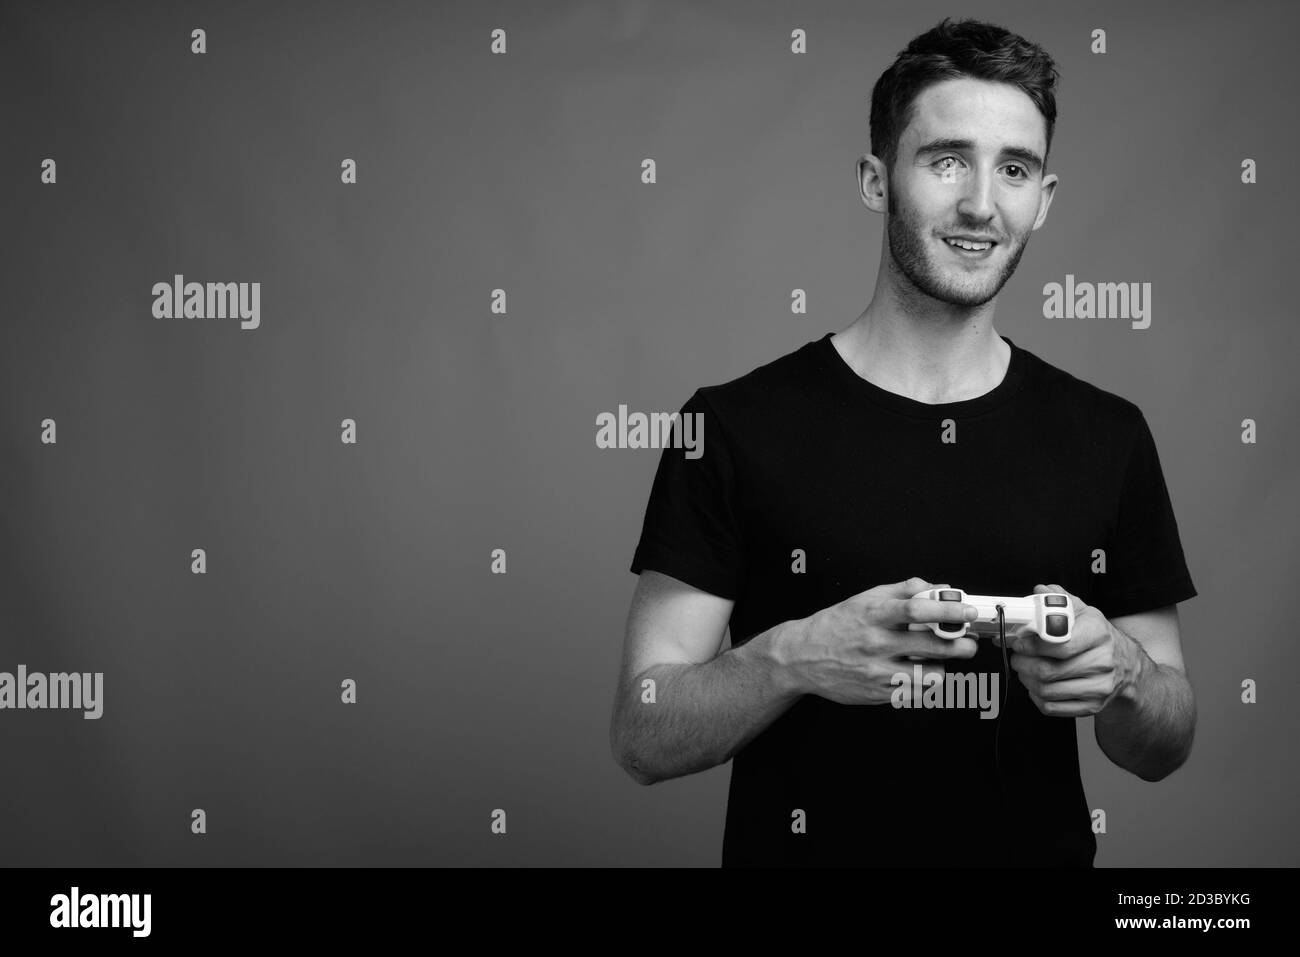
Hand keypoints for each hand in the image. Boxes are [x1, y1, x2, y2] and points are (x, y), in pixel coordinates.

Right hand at [784, 576, 978, 705]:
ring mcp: (877, 673)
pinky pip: (916, 694)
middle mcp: (875, 645)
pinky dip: (925, 685)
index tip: (967, 611)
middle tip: (968, 643)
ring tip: (935, 660)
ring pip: (930, 677)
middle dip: (960, 646)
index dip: (947, 611)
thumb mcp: (864, 599)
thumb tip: (937, 588)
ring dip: (942, 668)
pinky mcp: (878, 695)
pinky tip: (918, 674)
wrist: (801, 657)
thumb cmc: (835, 626)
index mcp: (873, 616)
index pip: (916, 611)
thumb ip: (902, 591)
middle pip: (931, 647)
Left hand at [998, 584, 1142, 716]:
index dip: (1031, 645)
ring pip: (1047, 690)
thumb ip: (1060, 600)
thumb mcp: (1085, 613)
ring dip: (1026, 680)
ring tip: (1023, 669)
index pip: (1059, 644)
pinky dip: (1037, 698)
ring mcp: (1099, 687)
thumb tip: (1040, 591)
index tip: (1019, 642)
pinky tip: (1036, 686)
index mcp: (1098, 633)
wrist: (1128, 666)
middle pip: (1048, 670)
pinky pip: (1053, 708)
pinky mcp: (1092, 706)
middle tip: (1016, 656)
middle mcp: (1102, 661)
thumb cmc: (1100, 638)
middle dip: (1022, 663)